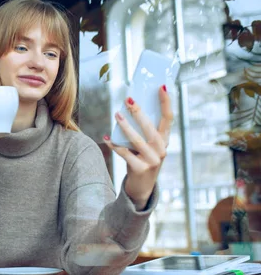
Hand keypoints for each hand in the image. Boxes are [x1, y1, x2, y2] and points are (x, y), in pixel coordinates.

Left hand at [103, 86, 172, 209]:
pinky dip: (114, 145)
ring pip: (137, 140)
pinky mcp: (140, 169)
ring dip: (125, 126)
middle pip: (151, 128)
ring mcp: (152, 160)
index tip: (161, 87)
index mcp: (165, 141)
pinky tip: (106, 137)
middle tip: (129, 99)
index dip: (166, 102)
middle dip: (140, 113)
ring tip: (117, 114)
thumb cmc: (142, 160)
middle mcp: (161, 150)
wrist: (142, 188)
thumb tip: (130, 107)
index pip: (168, 118)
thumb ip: (144, 132)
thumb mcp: (148, 146)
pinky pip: (124, 153)